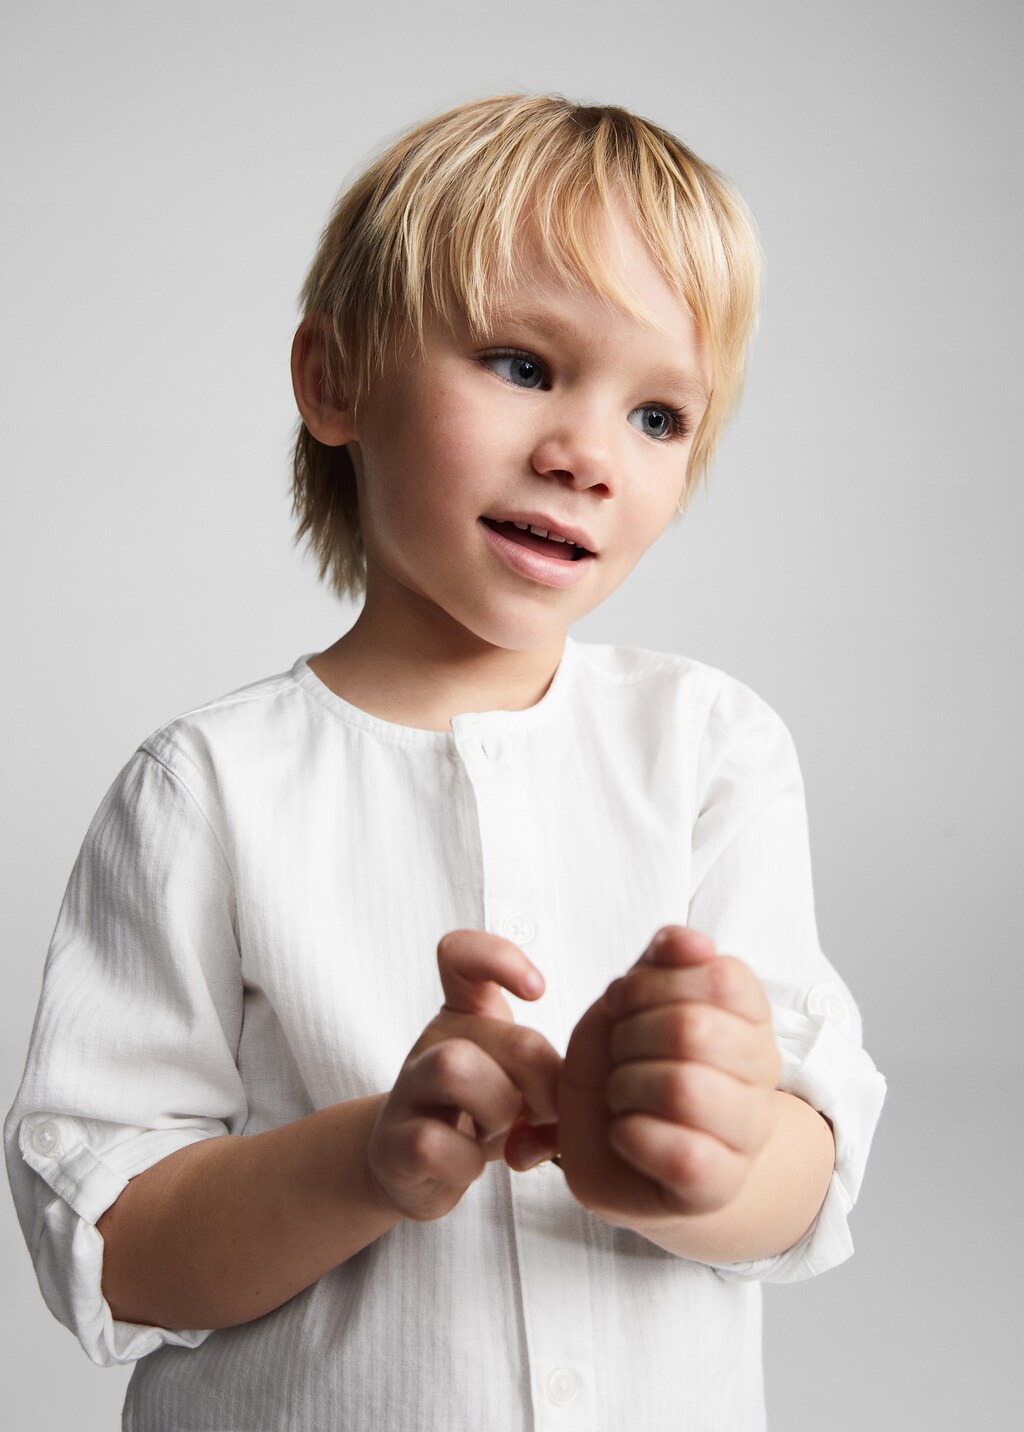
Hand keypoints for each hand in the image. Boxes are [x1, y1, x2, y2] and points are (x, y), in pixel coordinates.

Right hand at [366, 930, 560, 1221]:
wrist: (410, 1169)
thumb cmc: (478, 1116)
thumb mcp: (519, 1083)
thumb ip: (552, 1075)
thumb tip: (582, 1089)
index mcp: (464, 1016)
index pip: (460, 954)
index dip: (500, 958)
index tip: (537, 991)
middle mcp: (432, 1042)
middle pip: (505, 1034)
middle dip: (543, 1080)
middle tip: (545, 1112)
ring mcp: (407, 1090)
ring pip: (455, 1066)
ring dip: (499, 1110)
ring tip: (499, 1133)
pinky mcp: (393, 1143)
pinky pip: (435, 1143)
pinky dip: (466, 1163)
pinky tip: (467, 1165)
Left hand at [554, 926, 781, 1230]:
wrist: (627, 1154)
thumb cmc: (631, 1066)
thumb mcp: (633, 1002)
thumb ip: (661, 961)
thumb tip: (690, 941)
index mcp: (749, 1019)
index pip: (723, 977)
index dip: (653, 983)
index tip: (621, 1003)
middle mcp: (761, 1074)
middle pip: (695, 1029)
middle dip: (630, 1036)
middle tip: (618, 1054)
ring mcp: (746, 1134)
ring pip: (687, 1089)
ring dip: (627, 1086)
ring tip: (621, 1096)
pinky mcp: (718, 1185)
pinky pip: (681, 1153)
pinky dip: (633, 1136)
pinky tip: (624, 1134)